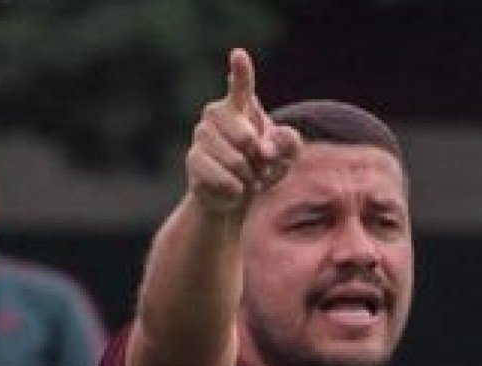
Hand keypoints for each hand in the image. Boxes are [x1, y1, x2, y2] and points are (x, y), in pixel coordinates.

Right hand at [186, 49, 302, 214]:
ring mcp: (201, 136)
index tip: (238, 55)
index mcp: (240, 105)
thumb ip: (289, 144)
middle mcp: (216, 115)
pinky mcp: (193, 160)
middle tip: (258, 164)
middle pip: (246, 137)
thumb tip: (266, 148)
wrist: (233, 194)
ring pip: (235, 161)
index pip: (241, 86)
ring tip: (245, 177)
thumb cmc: (262, 166)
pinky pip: (221, 178)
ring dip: (247, 176)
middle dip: (258, 159)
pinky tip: (233, 188)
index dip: (241, 71)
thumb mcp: (286, 155)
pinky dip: (235, 189)